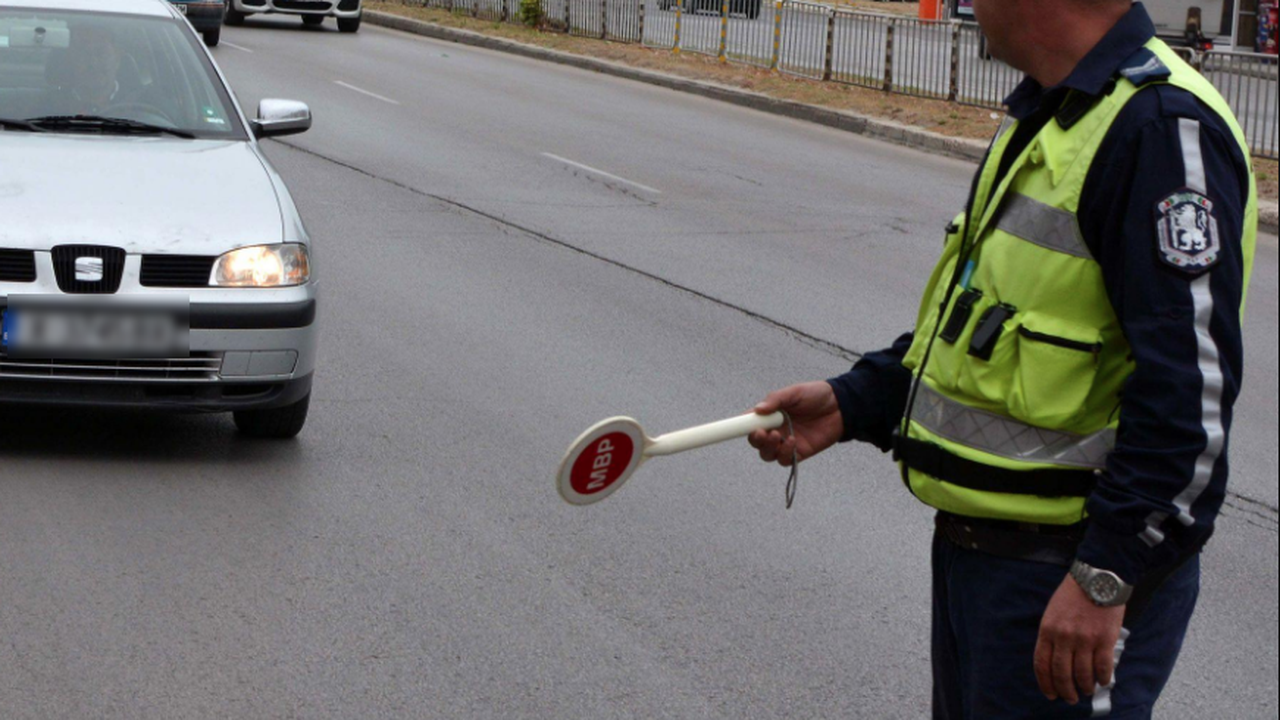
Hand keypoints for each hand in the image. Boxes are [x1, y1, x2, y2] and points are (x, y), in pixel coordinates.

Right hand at [747, 382, 843, 466]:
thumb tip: (758, 409)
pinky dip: (784, 453)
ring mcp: (786, 443)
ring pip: (767, 454)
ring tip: (778, 435)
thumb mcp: (794, 392)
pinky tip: (792, 442)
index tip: (742, 425)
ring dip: (768, 447)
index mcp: (770, 415)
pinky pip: (785, 459)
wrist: (842, 406)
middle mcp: (775, 430)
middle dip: (755, 439)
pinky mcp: (799, 453)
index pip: (749, 423)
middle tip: (762, 432)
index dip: (742, 426)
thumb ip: (776, 400)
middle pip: (756, 442)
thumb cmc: (817, 396)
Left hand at [1034, 574, 1125, 704]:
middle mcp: (1064, 637)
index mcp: (1047, 630)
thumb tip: (1055, 660)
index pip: (1042, 664)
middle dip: (1065, 690)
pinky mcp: (1104, 639)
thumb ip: (1052, 635)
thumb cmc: (1074, 594)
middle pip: (1061, 673)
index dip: (1045, 683)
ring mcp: (1084, 639)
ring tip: (1087, 690)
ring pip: (1082, 673)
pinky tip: (1103, 681)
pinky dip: (1103, 678)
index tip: (1050, 694)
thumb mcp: (1052, 612)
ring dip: (1084, 686)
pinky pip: (1103, 667)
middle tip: (1070, 698)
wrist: (1098, 578)